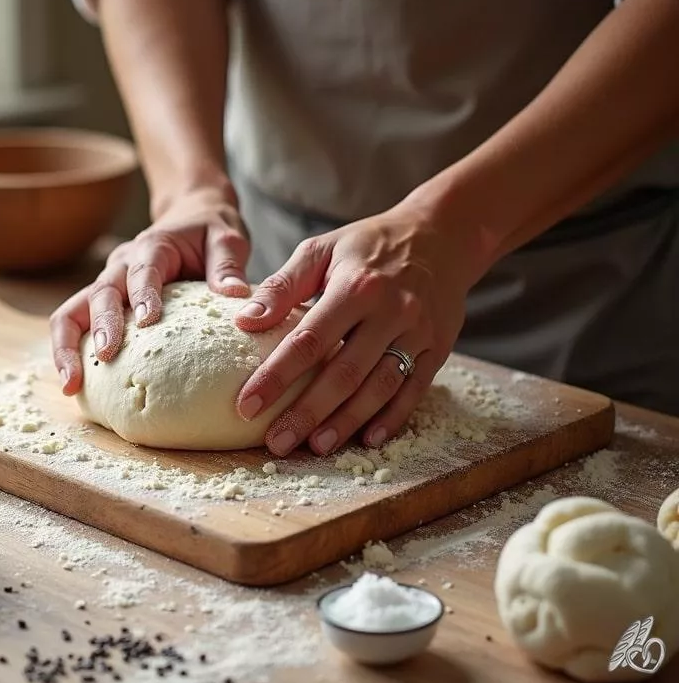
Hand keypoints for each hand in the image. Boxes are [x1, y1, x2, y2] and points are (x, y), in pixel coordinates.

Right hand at [51, 186, 250, 394]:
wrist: (190, 218)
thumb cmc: (208, 233)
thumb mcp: (226, 239)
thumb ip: (228, 264)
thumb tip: (236, 294)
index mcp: (153, 246)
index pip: (144, 270)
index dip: (143, 293)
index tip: (147, 320)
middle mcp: (122, 264)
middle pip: (101, 292)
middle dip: (101, 324)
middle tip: (106, 355)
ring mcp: (109, 283)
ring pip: (74, 310)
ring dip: (68, 346)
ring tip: (71, 383)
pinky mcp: (105, 302)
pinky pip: (75, 324)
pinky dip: (70, 352)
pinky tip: (74, 385)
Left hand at [233, 205, 475, 456]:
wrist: (440, 235)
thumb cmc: (367, 246)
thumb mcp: (321, 250)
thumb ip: (281, 286)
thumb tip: (242, 321)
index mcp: (355, 286)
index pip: (309, 340)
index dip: (276, 376)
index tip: (247, 405)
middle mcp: (390, 312)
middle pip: (344, 372)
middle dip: (307, 412)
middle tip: (276, 442)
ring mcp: (418, 333)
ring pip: (380, 387)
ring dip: (347, 421)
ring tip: (315, 446)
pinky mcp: (439, 348)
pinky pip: (415, 389)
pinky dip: (392, 418)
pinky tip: (367, 439)